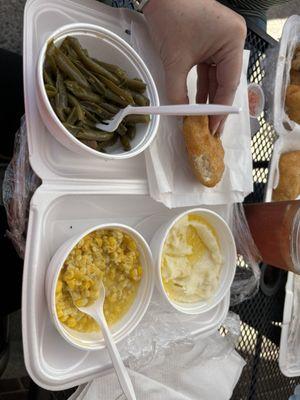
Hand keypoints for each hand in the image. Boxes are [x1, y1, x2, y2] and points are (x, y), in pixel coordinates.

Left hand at [143, 0, 246, 134]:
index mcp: (232, 42)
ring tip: (203, 122)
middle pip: (225, 82)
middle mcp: (232, 42)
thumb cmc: (170, 19)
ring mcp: (222, 43)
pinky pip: (208, 70)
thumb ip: (177, 91)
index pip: (229, 84)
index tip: (213, 128)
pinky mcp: (211, 43)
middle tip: (211, 131)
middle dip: (214, 107)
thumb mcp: (175, 61)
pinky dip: (201, 86)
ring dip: (207, 98)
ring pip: (216, 78)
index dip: (220, 109)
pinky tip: (197, 104)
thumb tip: (180, 116)